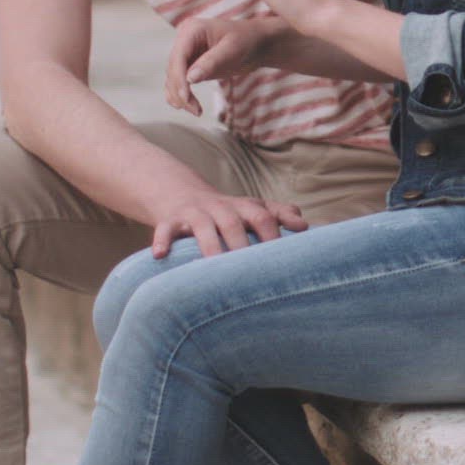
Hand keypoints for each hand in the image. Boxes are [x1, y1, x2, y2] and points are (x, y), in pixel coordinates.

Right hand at [145, 186, 307, 258]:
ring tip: (214, 267)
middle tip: (249, 271)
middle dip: (241, 244)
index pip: (263, 216)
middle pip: (233, 223)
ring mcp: (195, 214)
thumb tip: (305, 226)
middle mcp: (221, 208)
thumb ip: (279, 215)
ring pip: (203, 228)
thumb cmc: (228, 211)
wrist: (182, 193)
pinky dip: (162, 241)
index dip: (272, 234)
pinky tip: (159, 256)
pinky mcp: (170, 220)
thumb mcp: (253, 208)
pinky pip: (165, 229)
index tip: (282, 258)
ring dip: (209, 247)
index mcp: (244, 207)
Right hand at [164, 17, 281, 116]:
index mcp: (192, 30)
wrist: (257, 43)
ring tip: (196, 111)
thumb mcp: (232, 50)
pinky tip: (188, 106)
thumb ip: (211, 62)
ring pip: (173, 78)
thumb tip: (190, 78)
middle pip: (173, 69)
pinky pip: (178, 82)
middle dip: (180, 91)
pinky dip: (180, 95)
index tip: (186, 97)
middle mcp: (184, 40)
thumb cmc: (247, 41)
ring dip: (180, 96)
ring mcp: (186, 54)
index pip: (178, 56)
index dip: (179, 78)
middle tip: (195, 110)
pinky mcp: (190, 66)